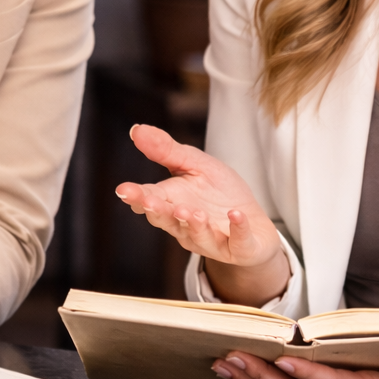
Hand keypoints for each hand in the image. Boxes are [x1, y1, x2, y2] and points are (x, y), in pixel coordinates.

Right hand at [115, 124, 290, 305]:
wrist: (254, 222)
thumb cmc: (220, 192)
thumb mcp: (195, 164)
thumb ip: (167, 151)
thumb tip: (137, 130)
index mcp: (172, 203)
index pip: (149, 200)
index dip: (136, 196)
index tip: (124, 189)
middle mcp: (185, 226)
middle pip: (167, 220)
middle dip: (159, 212)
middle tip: (150, 202)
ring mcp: (211, 240)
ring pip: (197, 235)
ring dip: (194, 224)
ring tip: (193, 212)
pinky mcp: (239, 248)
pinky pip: (237, 242)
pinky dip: (238, 228)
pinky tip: (236, 215)